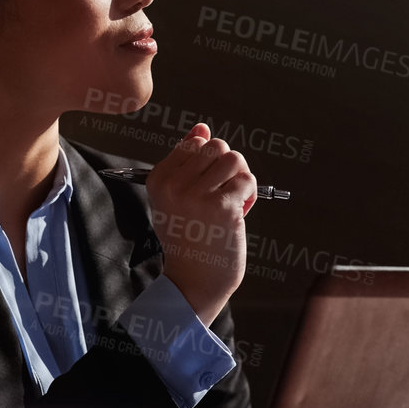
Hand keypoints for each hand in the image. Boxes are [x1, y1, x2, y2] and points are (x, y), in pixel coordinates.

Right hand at [143, 123, 256, 326]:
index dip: (209, 161)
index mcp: (158, 180)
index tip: (206, 187)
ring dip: (240, 178)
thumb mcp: (177, 197)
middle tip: (223, 193)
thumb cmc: (189, 237)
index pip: (194, 143)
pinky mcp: (223, 207)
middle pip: (216, 146)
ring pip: (234, 158)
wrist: (195, 280)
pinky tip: (239, 212)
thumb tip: (202, 127)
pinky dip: (250, 194)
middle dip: (227, 166)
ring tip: (232, 200)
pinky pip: (247, 180)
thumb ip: (187, 161)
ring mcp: (198, 196)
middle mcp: (174, 186)